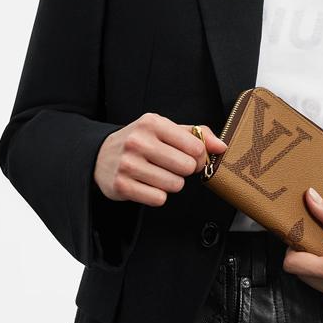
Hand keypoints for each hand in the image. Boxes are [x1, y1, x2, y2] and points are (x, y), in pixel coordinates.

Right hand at [93, 114, 227, 206]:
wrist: (101, 154)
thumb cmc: (141, 140)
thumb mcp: (166, 129)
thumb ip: (197, 134)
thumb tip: (221, 146)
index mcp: (153, 123)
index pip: (195, 146)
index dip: (200, 156)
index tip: (193, 157)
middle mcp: (139, 141)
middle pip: (186, 167)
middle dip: (186, 170)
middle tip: (176, 167)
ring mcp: (128, 164)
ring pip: (174, 185)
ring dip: (172, 183)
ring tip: (160, 174)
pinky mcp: (121, 186)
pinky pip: (158, 199)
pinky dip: (158, 195)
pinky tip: (148, 184)